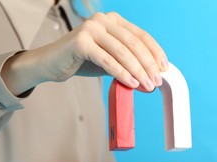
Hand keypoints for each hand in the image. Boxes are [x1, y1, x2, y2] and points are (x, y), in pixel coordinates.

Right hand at [2, 12, 167, 94]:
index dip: (155, 52)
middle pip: (134, 43)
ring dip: (138, 71)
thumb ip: (128, 63)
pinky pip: (107, 60)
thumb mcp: (110, 59)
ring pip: (122, 51)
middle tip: (156, 82)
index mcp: (113, 20)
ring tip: (146, 86)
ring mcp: (91, 28)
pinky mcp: (81, 42)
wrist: (51, 64)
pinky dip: (121, 73)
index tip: (164, 69)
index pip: (141, 35)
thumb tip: (151, 78)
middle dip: (148, 65)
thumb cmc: (83, 62)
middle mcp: (103, 20)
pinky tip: (131, 83)